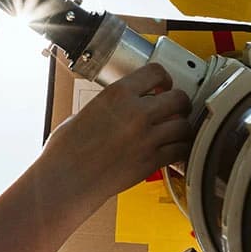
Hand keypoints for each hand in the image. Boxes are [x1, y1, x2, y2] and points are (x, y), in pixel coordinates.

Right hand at [42, 63, 193, 203]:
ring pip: (184, 125)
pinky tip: (173, 149)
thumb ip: (111, 105)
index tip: (164, 85)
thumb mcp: (86, 112)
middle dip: (179, 102)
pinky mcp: (151, 161)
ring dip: (182, 127)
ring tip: (175, 130)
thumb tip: (122, 107)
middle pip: (179, 98)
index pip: (156, 72)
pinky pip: (180, 150)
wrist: (66, 179)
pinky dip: (180, 149)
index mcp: (117, 95)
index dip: (164, 78)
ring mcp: (146, 138)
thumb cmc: (66, 150)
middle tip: (175, 107)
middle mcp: (136, 113)